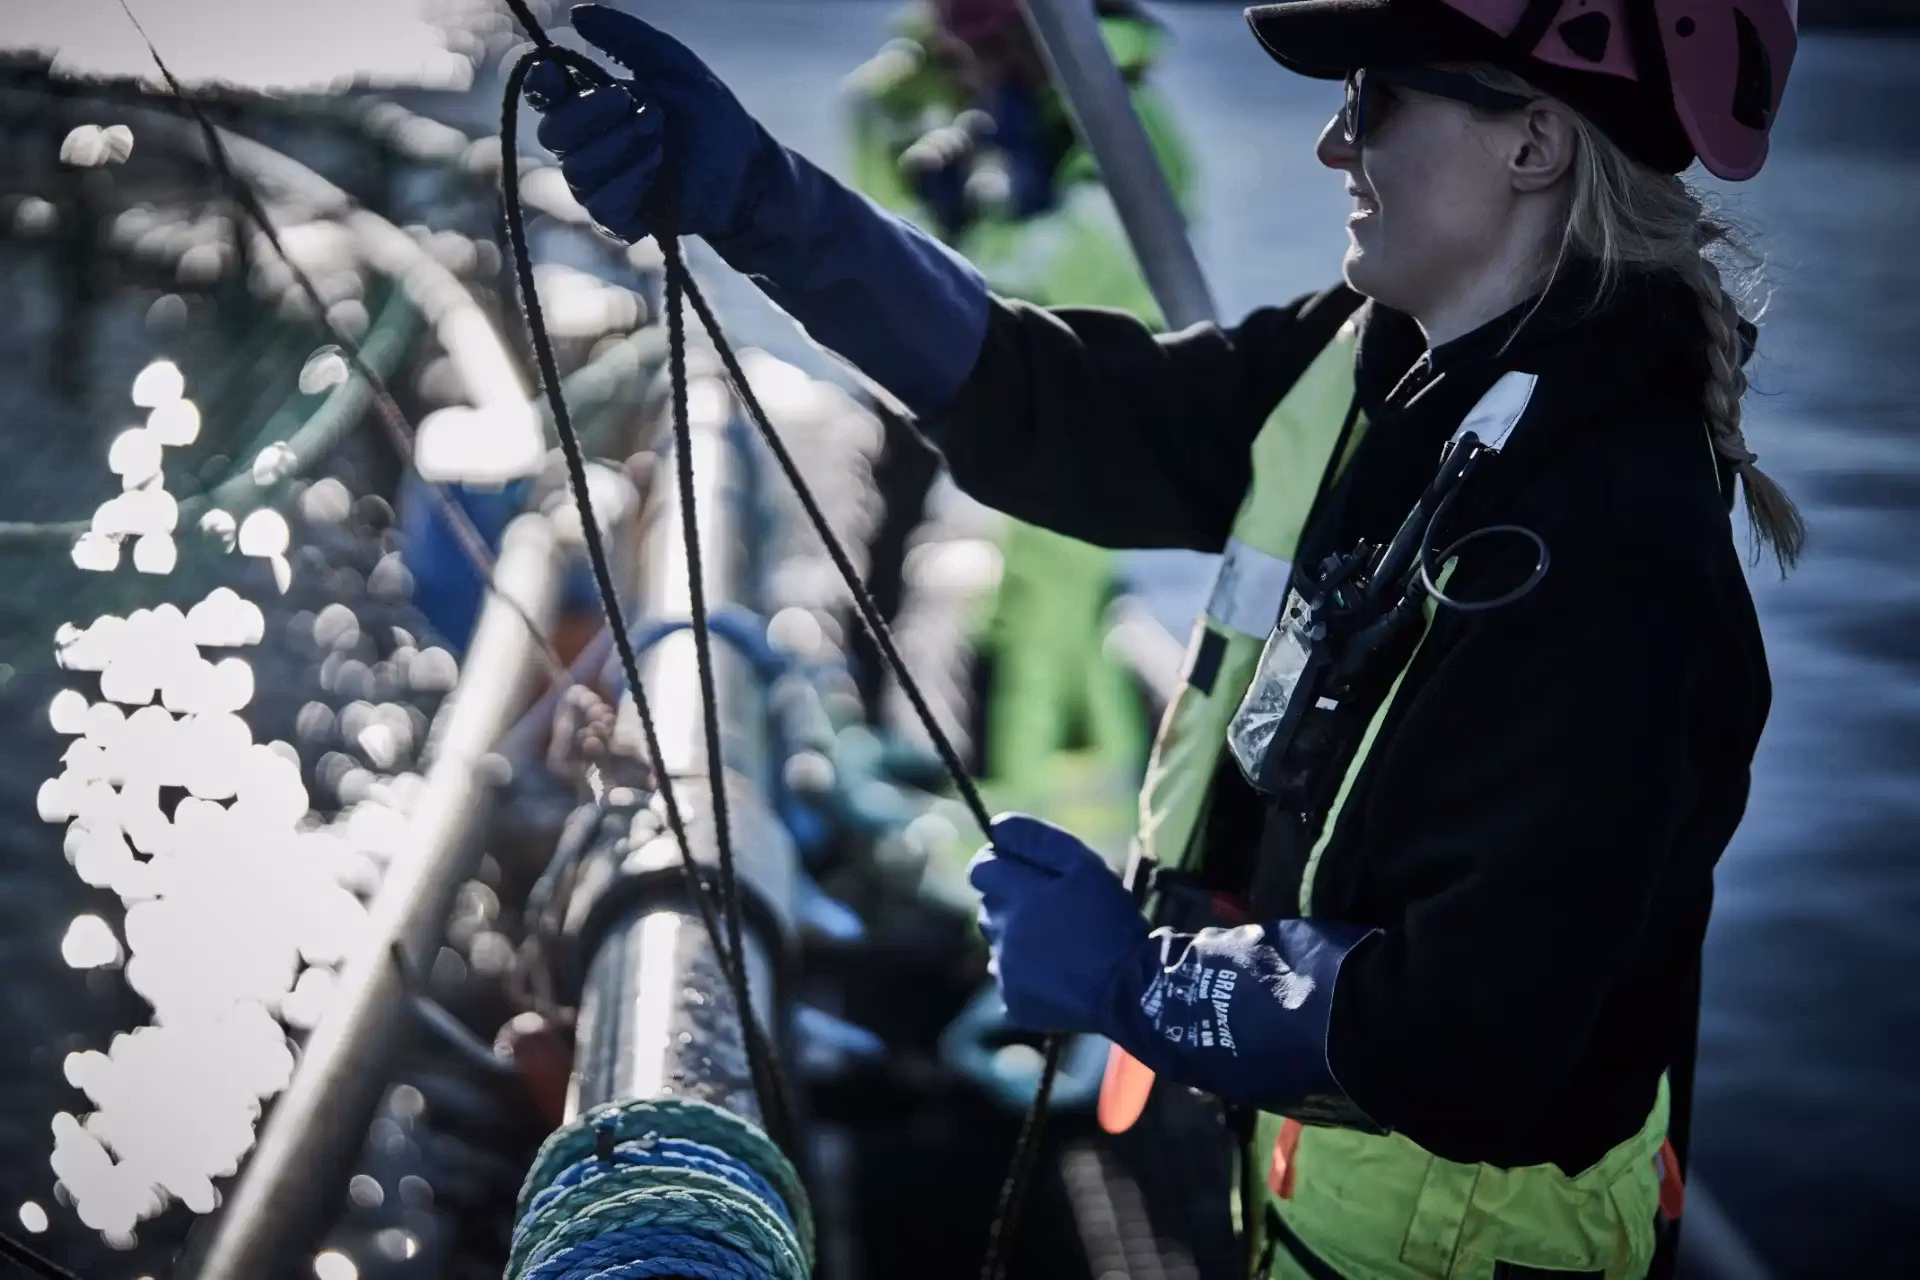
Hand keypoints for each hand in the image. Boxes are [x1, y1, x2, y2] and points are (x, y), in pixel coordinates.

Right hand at [524, 4, 773, 245]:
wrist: (743, 166)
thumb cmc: (707, 114)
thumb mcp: (671, 63)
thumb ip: (626, 37)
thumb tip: (577, 13)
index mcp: (588, 104)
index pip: (543, 95)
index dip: (541, 84)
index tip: (554, 73)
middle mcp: (583, 146)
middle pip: (553, 134)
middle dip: (596, 116)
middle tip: (648, 110)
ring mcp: (598, 185)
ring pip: (578, 170)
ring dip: (624, 148)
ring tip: (661, 139)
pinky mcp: (618, 220)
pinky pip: (602, 205)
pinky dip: (631, 181)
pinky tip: (659, 170)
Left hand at [969, 814, 1145, 1032]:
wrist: (1131, 992)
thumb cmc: (1110, 920)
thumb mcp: (1084, 867)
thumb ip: (1038, 840)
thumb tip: (997, 826)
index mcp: (1016, 895)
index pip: (981, 868)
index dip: (1000, 865)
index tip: (1026, 873)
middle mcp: (1001, 932)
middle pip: (989, 905)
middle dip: (1013, 901)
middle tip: (1053, 911)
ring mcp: (1004, 970)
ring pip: (998, 941)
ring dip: (1018, 936)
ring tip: (1060, 944)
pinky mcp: (1012, 1000)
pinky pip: (1009, 977)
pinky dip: (1026, 972)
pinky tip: (1059, 973)